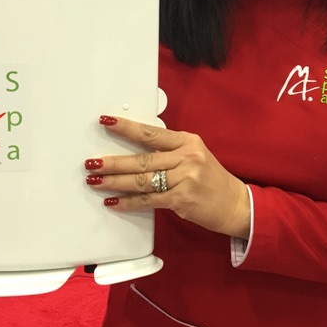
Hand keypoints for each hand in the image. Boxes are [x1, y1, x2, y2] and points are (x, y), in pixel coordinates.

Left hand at [85, 116, 250, 239]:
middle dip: (114, 162)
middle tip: (91, 163)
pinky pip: (148, 200)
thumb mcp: (194, 156)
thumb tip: (133, 150)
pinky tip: (114, 202)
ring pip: (142, 180)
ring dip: (116, 182)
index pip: (151, 133)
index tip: (106, 122)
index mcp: (187, 141)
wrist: (234, 203)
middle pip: (142, 158)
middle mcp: (186, 157)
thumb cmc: (210, 179)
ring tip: (96, 181)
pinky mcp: (182, 199)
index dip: (127, 128)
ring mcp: (185, 178)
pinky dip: (129, 202)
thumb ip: (168, 152)